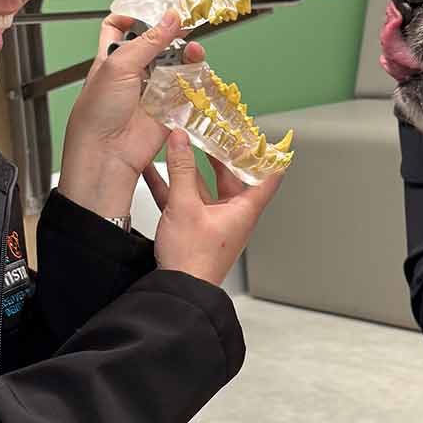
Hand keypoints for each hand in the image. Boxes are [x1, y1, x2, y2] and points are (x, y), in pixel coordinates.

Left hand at [57, 11, 204, 219]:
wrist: (108, 154)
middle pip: (156, 45)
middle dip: (171, 35)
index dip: (133, 18)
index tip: (151, 13)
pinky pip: (187, 90)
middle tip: (185, 27)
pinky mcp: (169, 109)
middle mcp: (132, 73)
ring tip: (193, 51)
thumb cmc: (97, 113)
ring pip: (175, 65)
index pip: (119, 28)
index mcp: (111, 58)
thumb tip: (170, 18)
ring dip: (186, 55)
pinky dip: (196, 79)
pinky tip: (198, 70)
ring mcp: (152, 91)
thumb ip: (149, 40)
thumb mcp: (118, 65)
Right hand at [146, 130, 283, 284]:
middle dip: (219, 153)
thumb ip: (181, 169)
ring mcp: (212, 220)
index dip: (268, 155)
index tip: (265, 135)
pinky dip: (171, 184)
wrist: (178, 291)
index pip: (268, 176)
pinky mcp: (193, 227)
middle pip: (231, 176)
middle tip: (212, 130)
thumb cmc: (194, 261)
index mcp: (244, 209)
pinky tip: (154, 170)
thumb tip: (181, 139)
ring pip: (203, 186)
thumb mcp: (185, 206)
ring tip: (180, 142)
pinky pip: (184, 199)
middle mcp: (232, 214)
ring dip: (190, 168)